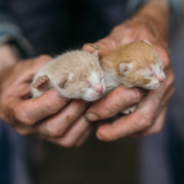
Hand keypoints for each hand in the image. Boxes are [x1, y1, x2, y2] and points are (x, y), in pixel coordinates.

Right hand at [0, 55, 91, 146]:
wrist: (20, 91)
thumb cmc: (22, 78)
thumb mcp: (28, 68)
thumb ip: (46, 69)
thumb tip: (72, 72)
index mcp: (11, 110)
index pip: (28, 114)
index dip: (50, 102)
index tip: (67, 85)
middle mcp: (27, 129)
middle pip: (53, 128)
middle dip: (74, 108)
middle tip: (86, 91)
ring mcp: (43, 136)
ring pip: (67, 138)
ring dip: (83, 117)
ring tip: (92, 99)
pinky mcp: (57, 139)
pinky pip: (75, 139)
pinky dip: (87, 126)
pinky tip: (91, 109)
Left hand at [82, 0, 173, 140]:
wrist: (153, 34)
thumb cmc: (135, 35)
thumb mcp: (120, 35)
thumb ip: (105, 46)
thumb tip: (87, 52)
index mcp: (152, 64)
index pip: (131, 92)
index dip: (110, 106)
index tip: (90, 113)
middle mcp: (161, 82)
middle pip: (142, 114)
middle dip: (117, 126)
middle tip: (96, 128)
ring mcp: (164, 93)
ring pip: (149, 123)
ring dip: (125, 132)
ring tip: (104, 132)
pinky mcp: (162, 100)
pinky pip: (155, 123)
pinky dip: (136, 130)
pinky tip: (121, 128)